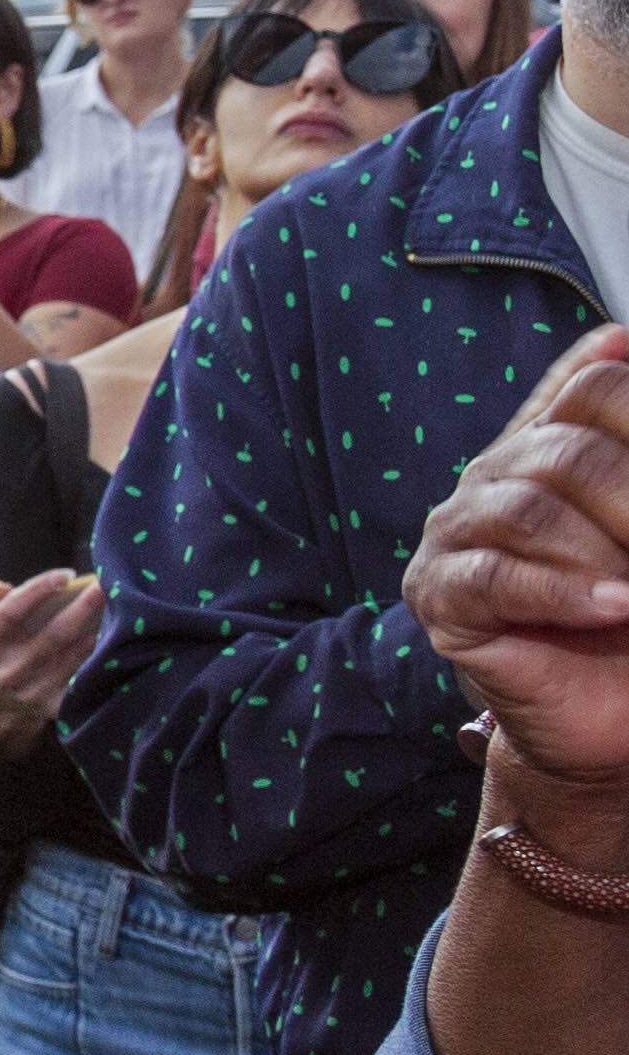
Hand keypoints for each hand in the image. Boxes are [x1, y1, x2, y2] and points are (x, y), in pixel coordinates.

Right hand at [0, 566, 107, 750]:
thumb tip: (2, 586)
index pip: (12, 612)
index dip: (39, 590)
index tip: (67, 574)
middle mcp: (11, 669)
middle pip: (54, 635)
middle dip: (85, 608)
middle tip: (107, 585)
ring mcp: (33, 691)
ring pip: (76, 656)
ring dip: (100, 631)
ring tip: (121, 609)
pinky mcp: (54, 706)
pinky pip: (84, 678)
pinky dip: (101, 659)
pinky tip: (117, 642)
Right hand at [408, 326, 628, 792]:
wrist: (611, 716)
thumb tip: (618, 338)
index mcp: (550, 443)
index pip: (593, 386)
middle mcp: (496, 476)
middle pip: (566, 449)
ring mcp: (459, 536)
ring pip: (528, 509)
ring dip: (605, 553)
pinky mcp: (442, 600)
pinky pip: (496, 579)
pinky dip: (566, 592)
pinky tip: (614, 608)